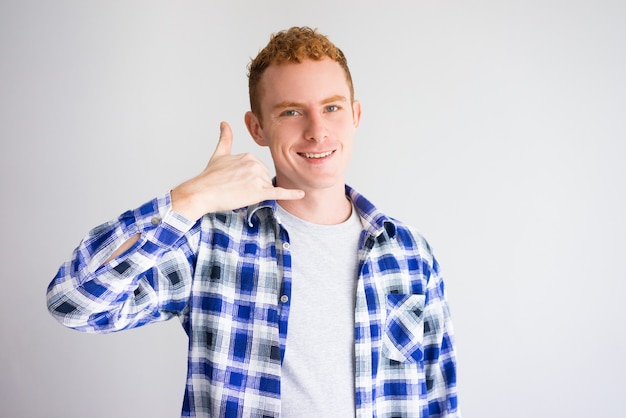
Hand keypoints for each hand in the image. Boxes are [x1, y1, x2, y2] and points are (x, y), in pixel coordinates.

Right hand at [170, 121, 303, 220]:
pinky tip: (301, 194)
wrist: (202, 192)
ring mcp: (258, 178)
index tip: (236, 182)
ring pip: (266, 188)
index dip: (249, 179)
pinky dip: (291, 194)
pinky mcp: (260, 192)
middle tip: (236, 190)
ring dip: (257, 193)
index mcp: (249, 155)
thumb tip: (224, 123)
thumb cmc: (209, 177)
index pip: (258, 170)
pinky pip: (279, 192)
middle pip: (263, 179)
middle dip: (254, 186)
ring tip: (240, 194)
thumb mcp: (219, 154)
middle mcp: (255, 164)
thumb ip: (225, 138)